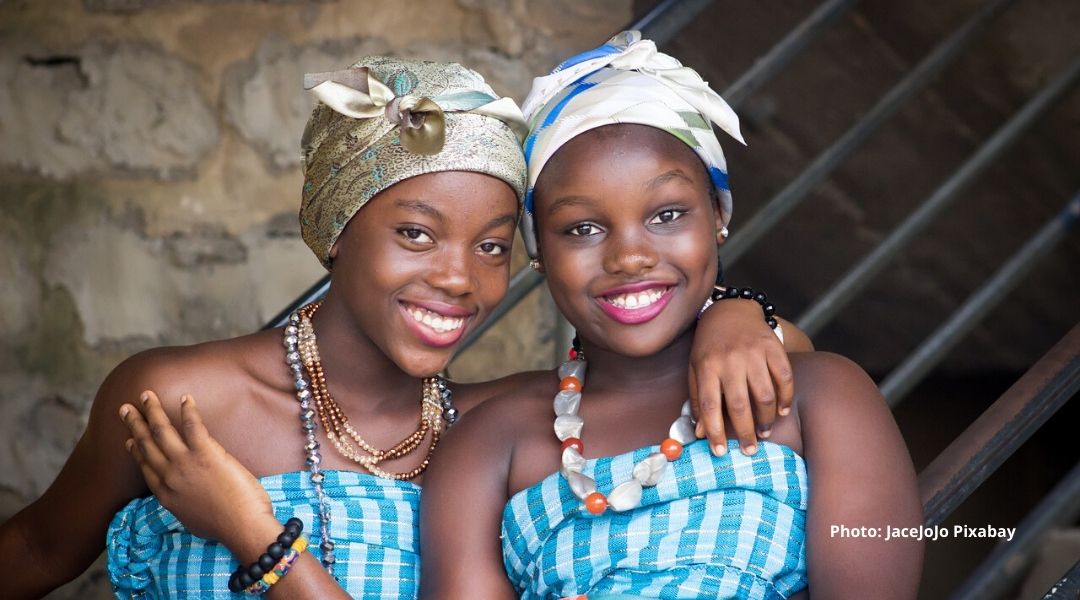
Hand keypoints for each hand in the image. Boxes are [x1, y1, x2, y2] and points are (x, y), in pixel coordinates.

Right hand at [119, 391, 275, 547]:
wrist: (242, 527)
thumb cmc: (226, 527)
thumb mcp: (193, 520)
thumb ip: (185, 505)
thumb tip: (188, 500)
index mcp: (165, 495)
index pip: (145, 466)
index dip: (135, 450)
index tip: (129, 440)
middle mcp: (169, 477)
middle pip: (146, 444)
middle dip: (134, 424)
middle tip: (125, 408)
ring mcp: (185, 464)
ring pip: (162, 430)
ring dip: (152, 410)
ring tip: (146, 395)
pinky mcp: (205, 453)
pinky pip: (192, 425)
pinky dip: (187, 410)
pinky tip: (185, 398)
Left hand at [689, 299, 793, 455]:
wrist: (730, 311)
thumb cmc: (709, 347)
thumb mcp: (695, 369)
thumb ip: (698, 400)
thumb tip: (700, 433)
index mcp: (707, 366)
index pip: (709, 405)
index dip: (714, 431)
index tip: (720, 452)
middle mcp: (730, 360)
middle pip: (739, 404)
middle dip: (745, 432)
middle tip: (750, 450)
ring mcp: (753, 353)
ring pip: (764, 394)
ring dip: (766, 419)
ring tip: (764, 432)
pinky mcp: (773, 347)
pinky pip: (784, 378)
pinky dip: (786, 398)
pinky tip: (782, 411)